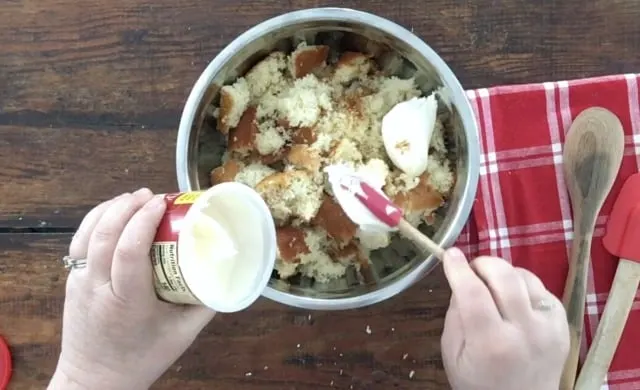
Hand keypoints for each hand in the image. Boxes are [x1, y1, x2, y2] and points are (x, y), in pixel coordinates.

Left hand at [48, 189, 215, 389]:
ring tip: (134, 198)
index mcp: (127, 301)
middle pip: (104, 235)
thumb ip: (206, 301)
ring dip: (110, 209)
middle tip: (151, 195)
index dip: (143, 220)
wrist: (95, 381)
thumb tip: (226, 266)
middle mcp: (97, 288)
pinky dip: (96, 221)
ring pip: (86, 233)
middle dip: (126, 206)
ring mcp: (79, 283)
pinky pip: (80, 242)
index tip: (161, 203)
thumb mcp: (183, 334)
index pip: (128, 250)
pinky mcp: (72, 281)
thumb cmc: (142, 359)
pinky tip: (114, 213)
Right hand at [440, 248, 568, 389]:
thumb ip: (455, 317)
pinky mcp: (562, 324)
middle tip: (472, 268)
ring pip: (525, 277)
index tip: (450, 254)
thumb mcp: (453, 356)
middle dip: (483, 263)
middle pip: (505, 277)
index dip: (458, 269)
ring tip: (492, 286)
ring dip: (503, 274)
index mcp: (491, 344)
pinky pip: (541, 288)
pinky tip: (514, 300)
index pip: (473, 293)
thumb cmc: (479, 384)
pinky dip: (523, 286)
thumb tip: (461, 282)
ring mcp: (549, 327)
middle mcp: (524, 332)